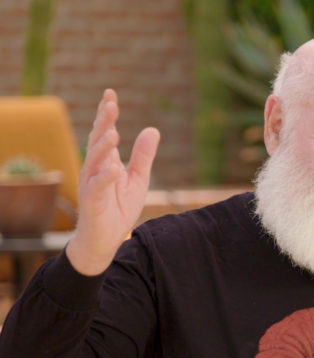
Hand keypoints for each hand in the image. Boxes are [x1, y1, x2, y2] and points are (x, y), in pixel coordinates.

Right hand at [66, 89, 159, 275]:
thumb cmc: (118, 208)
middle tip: (110, 105)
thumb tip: (152, 129)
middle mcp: (96, 169)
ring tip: (114, 133)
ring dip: (103, 147)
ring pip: (94, 161)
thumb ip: (143, 156)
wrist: (106, 239)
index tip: (110, 93)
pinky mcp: (93, 201)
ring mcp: (92, 184)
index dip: (107, 114)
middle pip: (98, 141)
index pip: (105, 132)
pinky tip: (113, 168)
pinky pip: (98, 187)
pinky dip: (105, 177)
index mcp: (106, 161)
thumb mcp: (138, 179)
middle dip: (103, 123)